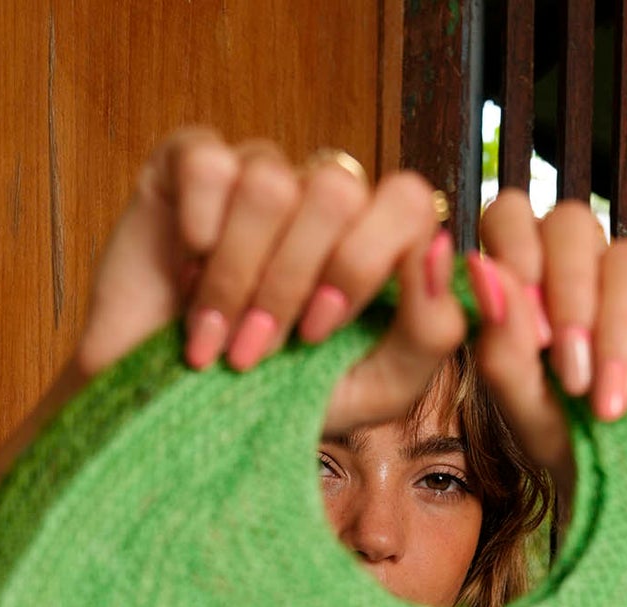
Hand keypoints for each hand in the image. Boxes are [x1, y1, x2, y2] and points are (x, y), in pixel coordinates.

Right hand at [73, 129, 465, 434]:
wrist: (183, 421)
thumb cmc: (289, 401)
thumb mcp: (380, 389)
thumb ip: (432, 329)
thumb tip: (443, 250)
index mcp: (379, 239)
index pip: (407, 201)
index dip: (364, 266)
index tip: (319, 333)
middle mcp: (324, 196)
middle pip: (337, 190)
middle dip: (293, 284)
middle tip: (260, 348)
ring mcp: (260, 174)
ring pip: (270, 185)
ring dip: (238, 278)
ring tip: (218, 337)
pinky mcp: (190, 165)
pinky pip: (209, 164)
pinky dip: (198, 233)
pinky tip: (186, 276)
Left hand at [469, 188, 626, 492]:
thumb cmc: (585, 455)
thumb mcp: (530, 416)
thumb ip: (500, 348)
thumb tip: (479, 269)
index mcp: (534, 286)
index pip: (511, 218)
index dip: (515, 250)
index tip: (529, 329)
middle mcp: (590, 274)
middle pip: (571, 222)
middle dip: (567, 294)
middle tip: (569, 374)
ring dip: (613, 336)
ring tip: (610, 408)